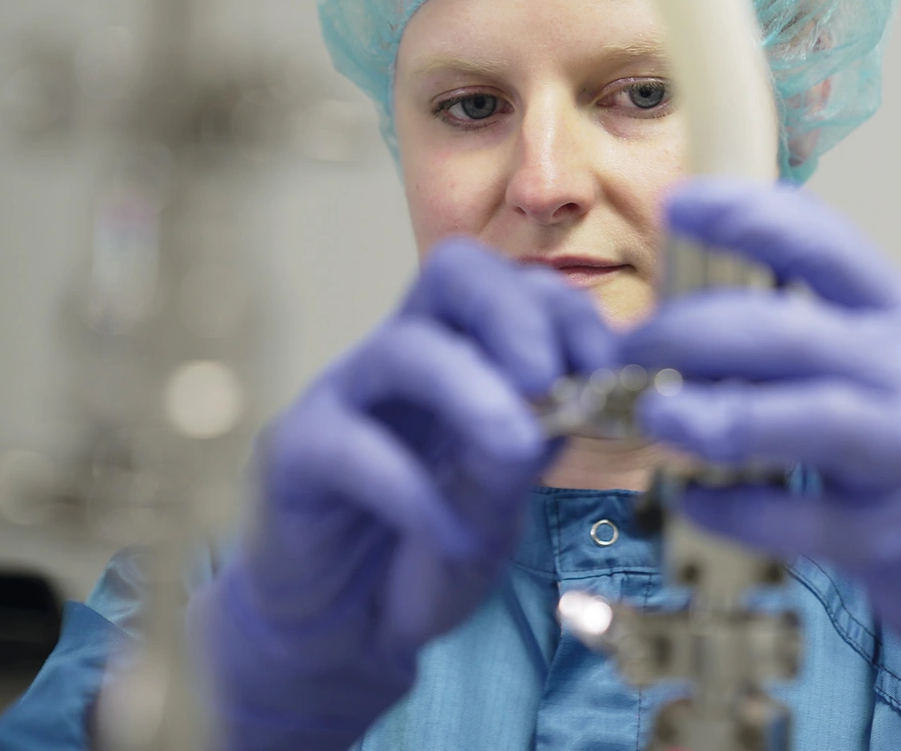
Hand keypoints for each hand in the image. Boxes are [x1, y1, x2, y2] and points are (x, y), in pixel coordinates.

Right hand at [190, 239, 612, 750]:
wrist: (350, 628)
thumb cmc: (430, 548)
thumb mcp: (503, 496)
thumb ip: (533, 441)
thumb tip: (580, 392)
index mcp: (459, 352)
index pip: (511, 282)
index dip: (565, 312)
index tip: (606, 372)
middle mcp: (400, 356)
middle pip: (451, 272)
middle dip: (515, 314)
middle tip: (551, 382)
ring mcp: (342, 397)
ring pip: (403, 350)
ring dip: (476, 397)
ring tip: (518, 456)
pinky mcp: (295, 453)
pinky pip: (353, 448)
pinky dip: (418, 493)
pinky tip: (457, 537)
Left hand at [622, 179, 900, 750]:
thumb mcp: (884, 363)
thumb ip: (806, 328)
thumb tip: (682, 303)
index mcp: (900, 314)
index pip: (823, 240)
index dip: (745, 215)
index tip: (675, 205)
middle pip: (791, 332)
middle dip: (694, 333)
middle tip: (631, 349)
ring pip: (806, 419)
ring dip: (715, 414)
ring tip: (650, 417)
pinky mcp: (886, 539)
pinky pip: (795, 520)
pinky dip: (731, 509)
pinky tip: (692, 500)